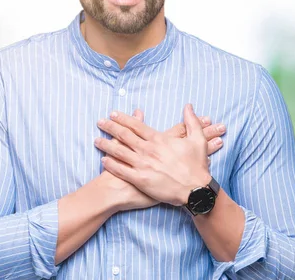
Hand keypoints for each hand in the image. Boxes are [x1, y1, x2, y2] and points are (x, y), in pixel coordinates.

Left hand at [95, 104, 213, 206]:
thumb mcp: (197, 139)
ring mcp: (143, 165)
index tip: (113, 114)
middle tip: (100, 122)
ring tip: (96, 139)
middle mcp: (148, 150)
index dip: (123, 118)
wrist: (195, 190)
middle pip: (124, 136)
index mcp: (159, 139)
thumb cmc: (196, 165)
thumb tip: (188, 106)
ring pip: (120, 152)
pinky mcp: (140, 180)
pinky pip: (122, 171)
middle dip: (110, 127)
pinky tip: (103, 160)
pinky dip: (111, 165)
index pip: (136, 125)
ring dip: (107, 145)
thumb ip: (191, 121)